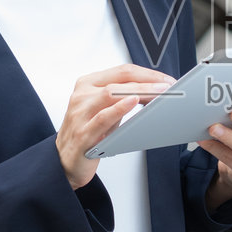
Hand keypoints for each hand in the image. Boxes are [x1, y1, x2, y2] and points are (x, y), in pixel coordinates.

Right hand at [56, 64, 174, 189]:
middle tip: (167, 86)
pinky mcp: (83, 133)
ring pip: (112, 93)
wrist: (64, 161)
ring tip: (158, 94)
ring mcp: (81, 113)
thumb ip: (125, 98)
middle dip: (148, 81)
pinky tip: (133, 102)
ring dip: (140, 92)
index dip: (148, 74)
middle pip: (120, 79)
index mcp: (88, 84)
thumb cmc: (87, 132)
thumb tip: (155, 91)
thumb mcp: (107, 109)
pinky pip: (103, 117)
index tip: (165, 80)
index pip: (122, 71)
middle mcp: (83, 95)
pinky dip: (119, 108)